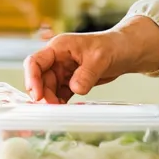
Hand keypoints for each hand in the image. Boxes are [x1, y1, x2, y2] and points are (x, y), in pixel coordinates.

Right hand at [23, 17, 158, 102]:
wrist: (126, 51)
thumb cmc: (113, 46)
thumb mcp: (100, 58)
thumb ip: (87, 74)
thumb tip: (75, 88)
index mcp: (59, 48)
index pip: (35, 62)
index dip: (32, 79)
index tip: (38, 96)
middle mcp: (57, 59)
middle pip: (41, 79)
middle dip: (44, 94)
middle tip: (53, 108)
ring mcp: (63, 70)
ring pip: (49, 88)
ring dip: (51, 100)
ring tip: (60, 112)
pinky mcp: (71, 81)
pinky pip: (60, 93)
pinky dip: (60, 102)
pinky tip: (65, 110)